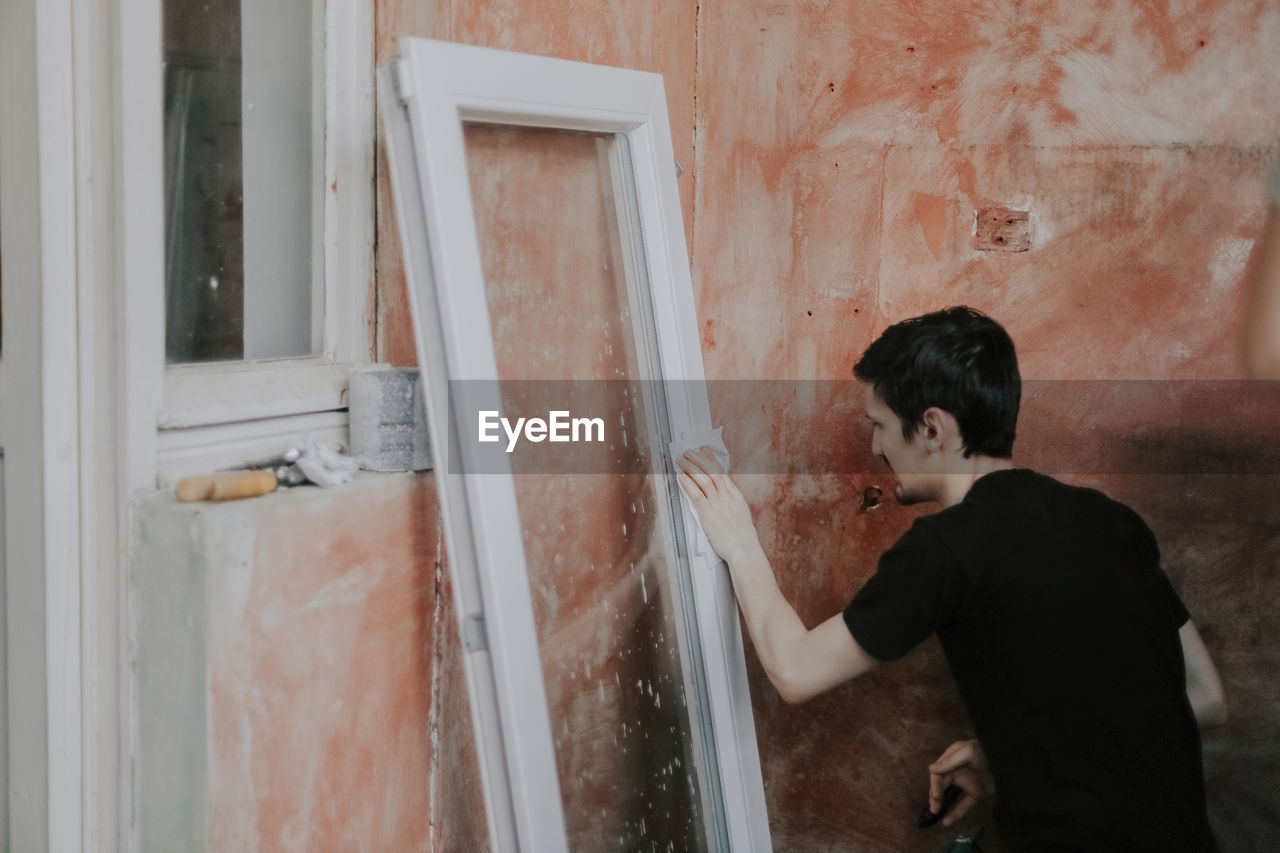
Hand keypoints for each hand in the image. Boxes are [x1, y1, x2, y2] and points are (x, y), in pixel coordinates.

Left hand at [675, 446, 759, 562]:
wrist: (744, 548)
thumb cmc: (742, 537)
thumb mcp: (741, 515)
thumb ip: (732, 505)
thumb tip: (725, 499)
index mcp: (735, 496)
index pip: (722, 473)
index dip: (712, 460)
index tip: (705, 451)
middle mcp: (727, 496)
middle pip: (712, 471)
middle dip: (699, 459)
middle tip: (690, 450)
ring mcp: (717, 503)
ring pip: (703, 479)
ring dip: (691, 467)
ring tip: (682, 459)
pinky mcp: (707, 513)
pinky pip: (696, 494)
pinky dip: (687, 483)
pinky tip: (681, 476)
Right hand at [928, 739, 992, 826]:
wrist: (1013, 765)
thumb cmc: (989, 753)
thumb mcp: (969, 752)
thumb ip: (951, 761)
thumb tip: (931, 769)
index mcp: (952, 757)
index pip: (938, 771)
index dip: (935, 783)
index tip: (936, 795)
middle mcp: (957, 770)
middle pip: (942, 784)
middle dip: (935, 795)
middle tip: (934, 808)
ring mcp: (966, 783)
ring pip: (950, 795)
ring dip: (942, 804)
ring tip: (936, 813)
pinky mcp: (976, 794)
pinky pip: (963, 805)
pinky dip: (955, 814)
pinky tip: (947, 822)